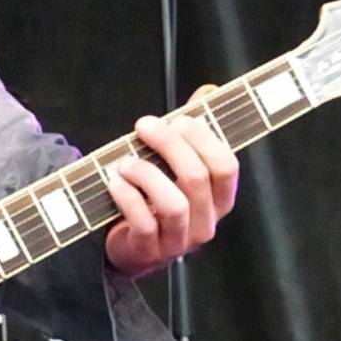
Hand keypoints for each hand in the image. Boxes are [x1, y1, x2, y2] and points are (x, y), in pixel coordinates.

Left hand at [103, 84, 238, 277]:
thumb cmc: (157, 198)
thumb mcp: (177, 165)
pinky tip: (114, 181)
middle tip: (144, 126)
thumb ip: (194, 131)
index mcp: (218, 198)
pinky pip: (143, 223)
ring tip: (125, 161)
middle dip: (169, 146)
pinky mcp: (150, 250)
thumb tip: (210, 91)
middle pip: (197, 178)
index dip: (204, 139)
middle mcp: (205, 221)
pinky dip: (127, 197)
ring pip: (174, 204)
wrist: (131, 245)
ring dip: (146, 174)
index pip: (226, 166)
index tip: (179, 118)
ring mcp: (179, 239)